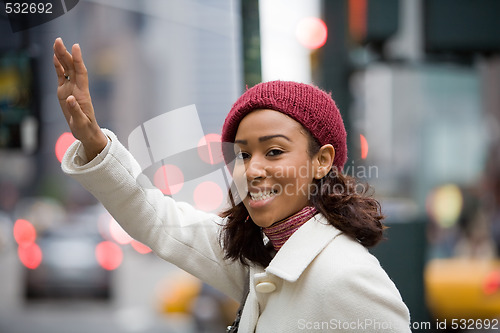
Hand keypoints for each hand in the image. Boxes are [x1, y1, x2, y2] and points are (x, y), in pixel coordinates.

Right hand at [53, 37, 106, 160]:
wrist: (86, 132)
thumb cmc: (85, 128)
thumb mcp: (81, 122)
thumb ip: (75, 111)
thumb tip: (69, 99)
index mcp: (82, 94)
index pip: (81, 73)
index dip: (78, 60)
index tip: (75, 47)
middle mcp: (77, 88)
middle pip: (72, 67)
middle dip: (66, 54)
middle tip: (59, 40)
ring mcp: (71, 89)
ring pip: (66, 69)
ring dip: (61, 56)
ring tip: (56, 43)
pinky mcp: (64, 92)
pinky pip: (61, 76)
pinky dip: (58, 67)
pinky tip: (54, 57)